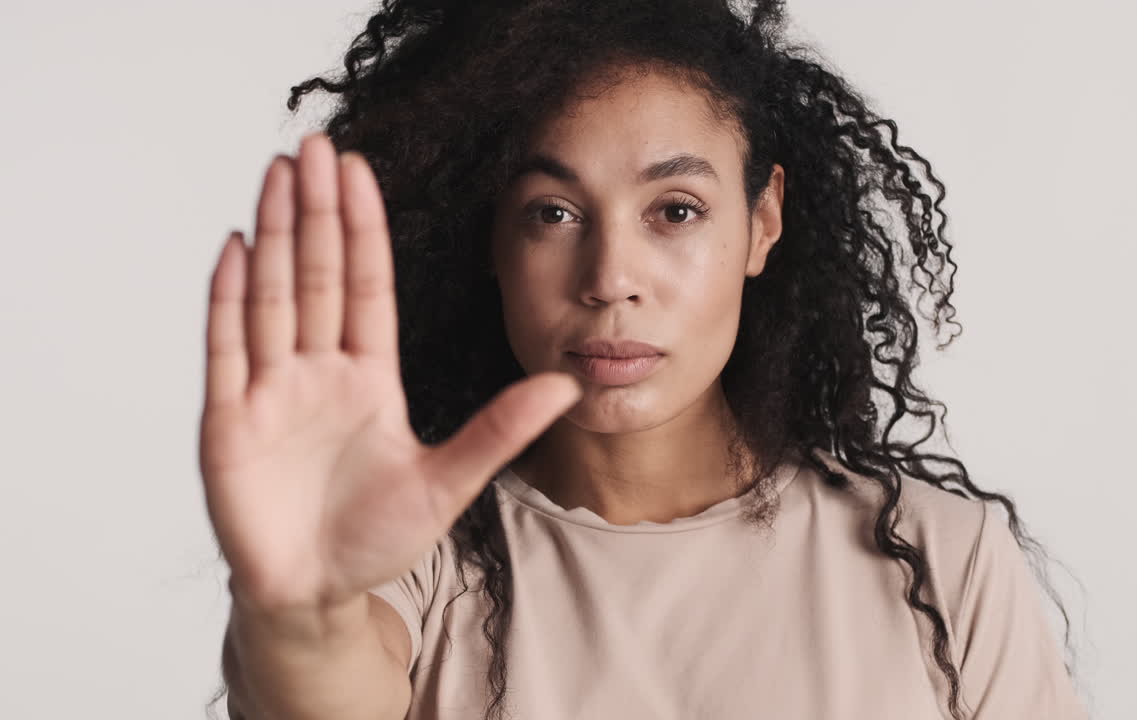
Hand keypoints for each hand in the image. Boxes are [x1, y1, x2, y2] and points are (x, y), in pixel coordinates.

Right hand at [199, 132, 579, 613]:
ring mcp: (270, 392)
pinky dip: (228, 299)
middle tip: (314, 144)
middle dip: (317, 210)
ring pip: (272, 297)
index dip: (363, 229)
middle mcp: (318, 372)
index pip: (366, 287)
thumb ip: (500, 430)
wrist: (317, 592)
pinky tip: (235, 246)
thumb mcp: (448, 481)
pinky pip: (226, 348)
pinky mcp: (228, 421)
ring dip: (274, 235)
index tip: (360, 171)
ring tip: (277, 174)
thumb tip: (566, 384)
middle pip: (318, 275)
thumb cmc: (378, 539)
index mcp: (369, 378)